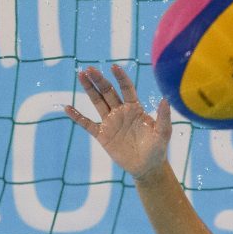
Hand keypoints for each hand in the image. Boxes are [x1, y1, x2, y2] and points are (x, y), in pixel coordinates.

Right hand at [65, 64, 171, 181]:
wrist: (147, 167)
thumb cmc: (157, 149)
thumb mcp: (163, 133)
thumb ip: (163, 117)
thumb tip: (165, 100)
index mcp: (135, 108)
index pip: (127, 89)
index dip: (120, 78)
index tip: (114, 67)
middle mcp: (121, 112)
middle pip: (108, 92)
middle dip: (100, 80)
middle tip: (90, 69)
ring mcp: (111, 122)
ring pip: (97, 102)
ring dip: (89, 89)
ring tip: (81, 75)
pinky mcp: (102, 135)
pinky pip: (87, 124)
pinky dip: (77, 117)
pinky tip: (67, 107)